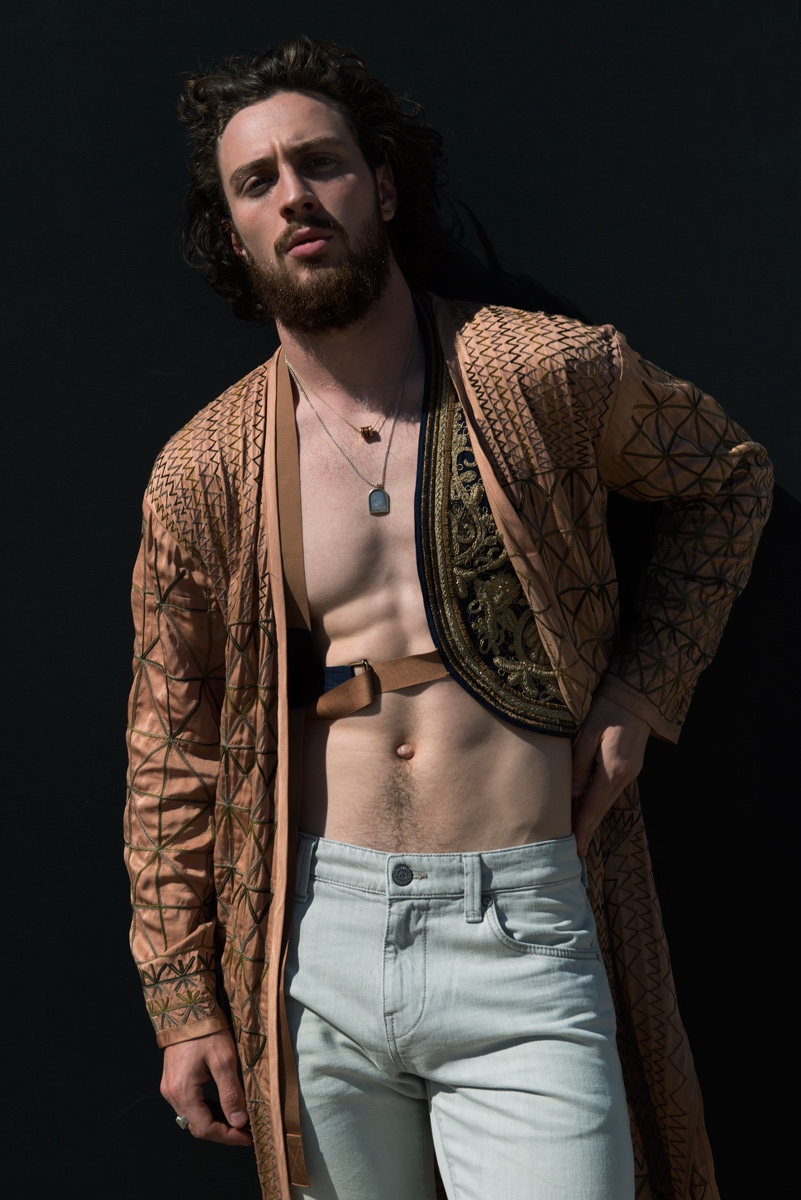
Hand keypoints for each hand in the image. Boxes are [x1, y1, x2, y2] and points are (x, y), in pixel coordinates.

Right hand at [161, 1029, 251, 1145]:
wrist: (186, 1009)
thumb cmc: (206, 1031)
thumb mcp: (224, 1060)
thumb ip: (231, 1093)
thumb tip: (239, 1122)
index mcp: (182, 1092)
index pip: (205, 1128)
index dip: (228, 1136)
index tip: (248, 1137)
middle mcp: (171, 1094)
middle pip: (197, 1126)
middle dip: (223, 1132)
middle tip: (246, 1132)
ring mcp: (170, 1088)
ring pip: (193, 1117)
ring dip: (215, 1122)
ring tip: (238, 1121)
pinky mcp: (172, 1081)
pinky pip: (190, 1105)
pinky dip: (207, 1110)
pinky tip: (222, 1107)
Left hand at [571, 695, 649, 858]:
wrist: (635, 696)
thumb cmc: (607, 710)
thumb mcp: (587, 734)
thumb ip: (579, 765)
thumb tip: (574, 794)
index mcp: (614, 770)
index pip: (594, 807)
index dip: (583, 829)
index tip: (576, 850)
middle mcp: (626, 775)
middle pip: (602, 809)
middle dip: (588, 830)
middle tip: (575, 851)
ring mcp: (632, 771)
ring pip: (608, 801)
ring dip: (594, 817)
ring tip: (580, 834)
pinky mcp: (632, 766)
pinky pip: (612, 790)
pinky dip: (600, 803)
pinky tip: (590, 808)